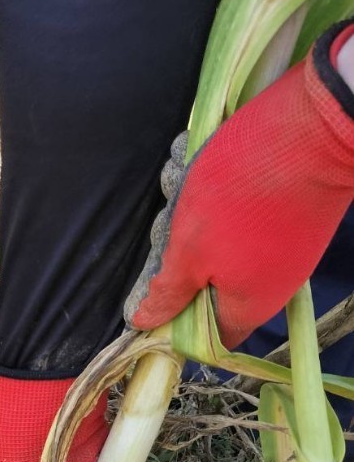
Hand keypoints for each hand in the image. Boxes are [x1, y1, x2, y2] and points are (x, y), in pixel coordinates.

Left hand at [126, 21, 353, 348]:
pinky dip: (215, 189)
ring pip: (216, 241)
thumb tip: (145, 323)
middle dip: (178, 251)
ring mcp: (279, 246)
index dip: (174, 320)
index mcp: (246, 306)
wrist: (317, 126)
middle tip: (174, 219)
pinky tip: (206, 163)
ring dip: (192, 211)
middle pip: (205, 283)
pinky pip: (237, 212)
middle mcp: (268, 283)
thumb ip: (169, 291)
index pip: (205, 335)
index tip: (153, 288)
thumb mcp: (190, 249)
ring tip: (188, 178)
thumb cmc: (242, 197)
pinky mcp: (283, 212)